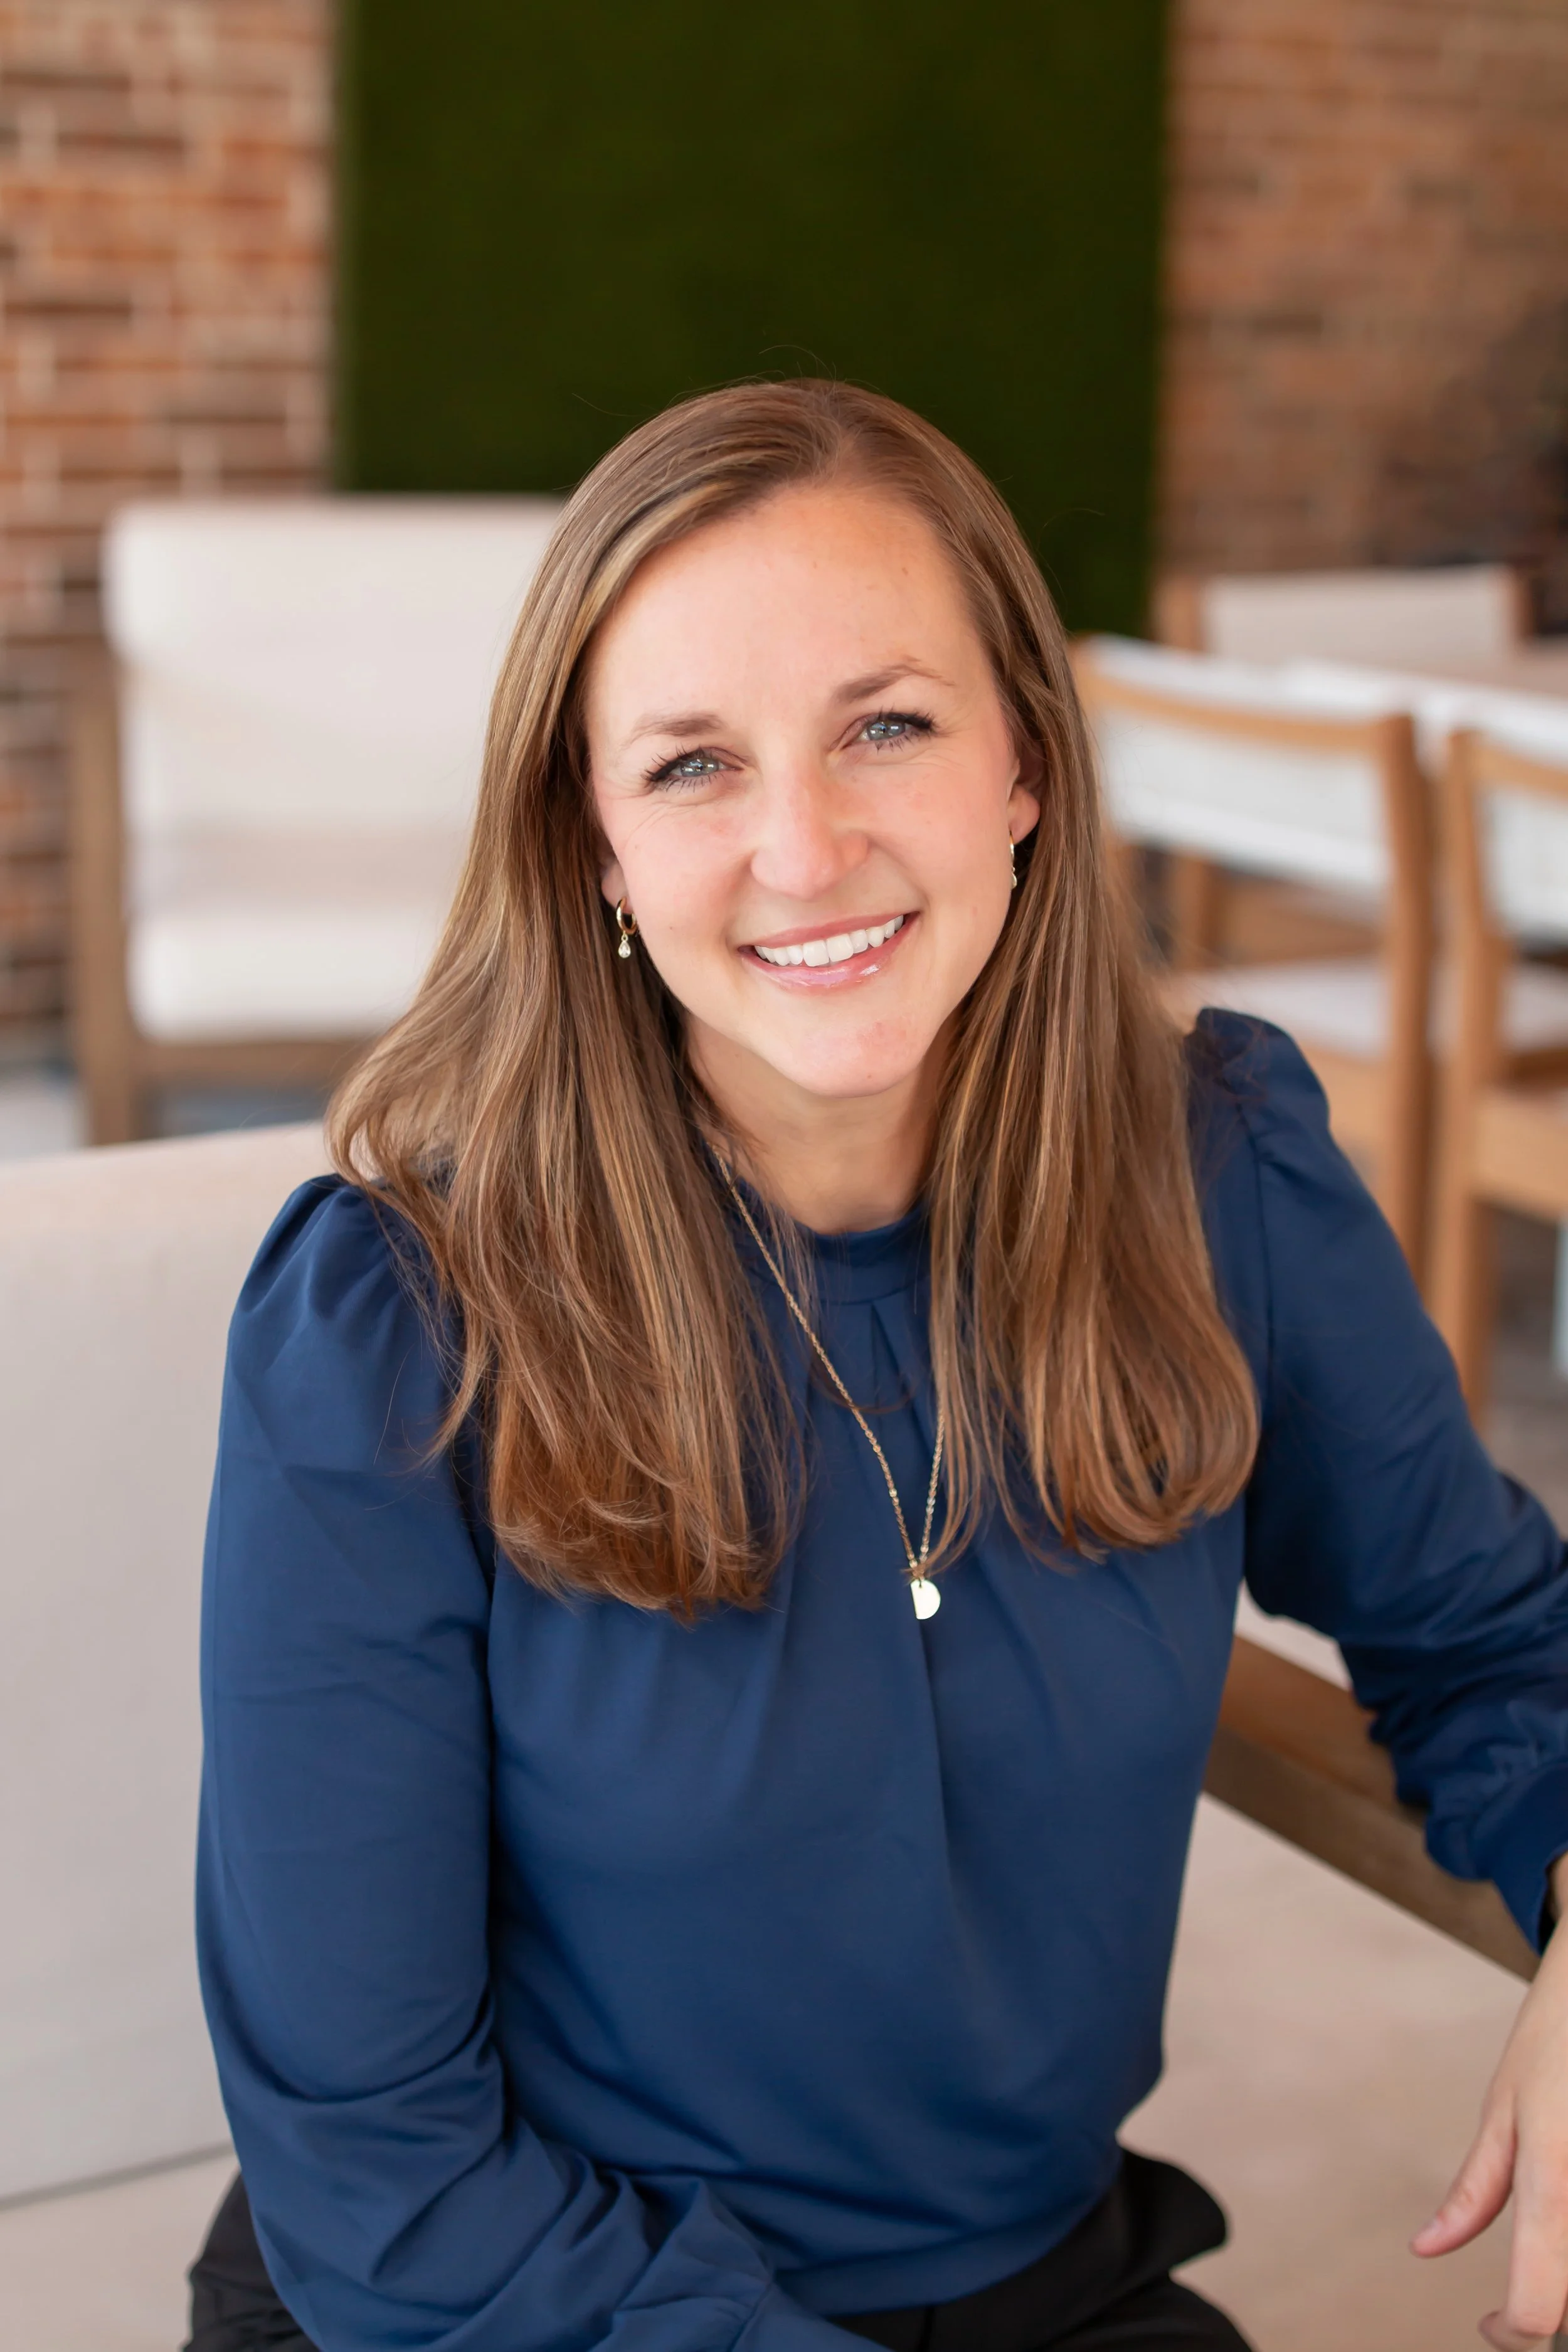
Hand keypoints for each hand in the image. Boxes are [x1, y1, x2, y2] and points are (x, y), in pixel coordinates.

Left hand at [1412, 1854, 1567, 2347]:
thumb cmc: (1557, 2040)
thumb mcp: (1503, 2110)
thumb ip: (1473, 2193)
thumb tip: (1426, 2249)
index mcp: (1554, 2182)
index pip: (1540, 2310)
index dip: (1513, 2333)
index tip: (1494, 2325)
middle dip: (1549, 2307)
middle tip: (1519, 2292)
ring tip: (1550, 2244)